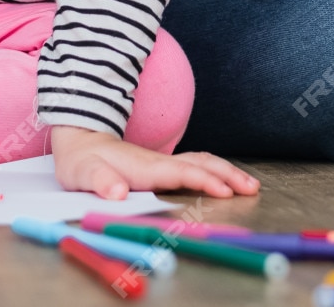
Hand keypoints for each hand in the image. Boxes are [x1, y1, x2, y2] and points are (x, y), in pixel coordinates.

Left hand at [49, 125, 259, 200]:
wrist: (80, 139)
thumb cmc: (81, 161)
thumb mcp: (83, 172)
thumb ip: (101, 181)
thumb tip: (117, 193)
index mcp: (144, 167)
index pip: (181, 172)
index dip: (204, 181)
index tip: (225, 192)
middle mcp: (159, 163)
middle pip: (201, 164)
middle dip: (228, 175)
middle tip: (252, 188)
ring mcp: (163, 163)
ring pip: (203, 162)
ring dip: (227, 172)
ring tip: (250, 184)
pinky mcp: (162, 167)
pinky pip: (196, 165)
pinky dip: (216, 171)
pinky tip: (226, 180)